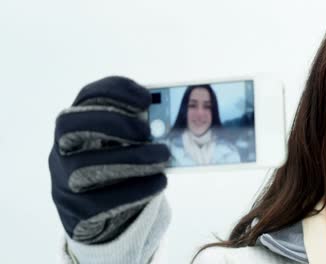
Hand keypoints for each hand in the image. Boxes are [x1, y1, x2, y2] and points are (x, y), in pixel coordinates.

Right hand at [49, 76, 169, 243]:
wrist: (97, 215)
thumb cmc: (117, 169)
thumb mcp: (125, 146)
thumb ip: (140, 131)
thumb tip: (169, 123)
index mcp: (77, 126)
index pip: (86, 97)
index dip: (114, 91)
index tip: (146, 97)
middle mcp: (61, 150)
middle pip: (70, 125)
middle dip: (112, 122)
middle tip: (146, 131)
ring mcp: (63, 182)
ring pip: (84, 166)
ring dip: (130, 158)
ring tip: (162, 157)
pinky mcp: (76, 212)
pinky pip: (101, 202)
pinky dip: (136, 189)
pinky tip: (159, 182)